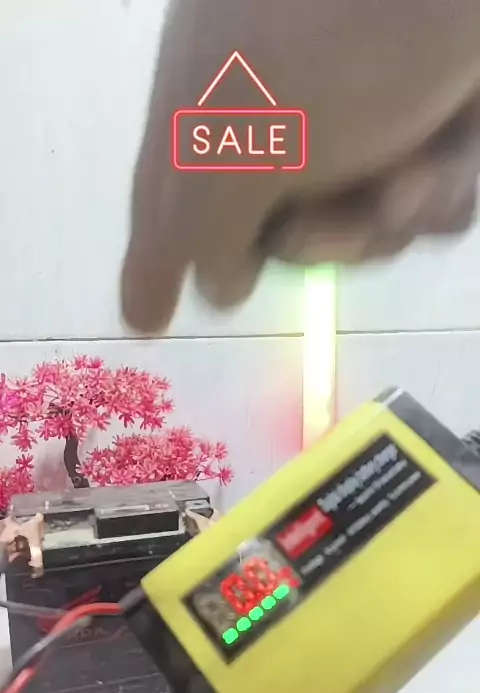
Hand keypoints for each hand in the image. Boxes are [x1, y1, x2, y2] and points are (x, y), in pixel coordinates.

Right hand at [120, 0, 479, 333]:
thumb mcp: (231, 147)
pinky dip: (438, 196)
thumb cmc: (325, 53)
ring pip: (366, 224)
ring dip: (384, 226)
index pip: (170, 195)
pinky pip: (427, 199)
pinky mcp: (433, 118)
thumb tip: (216, 288)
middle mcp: (279, 109)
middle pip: (283, 230)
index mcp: (210, 98)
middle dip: (317, 247)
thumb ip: (196, 233)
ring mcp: (361, 114)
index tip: (146, 320)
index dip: (159, 260)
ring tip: (406, 185)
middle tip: (318, 232)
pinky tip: (442, 167)